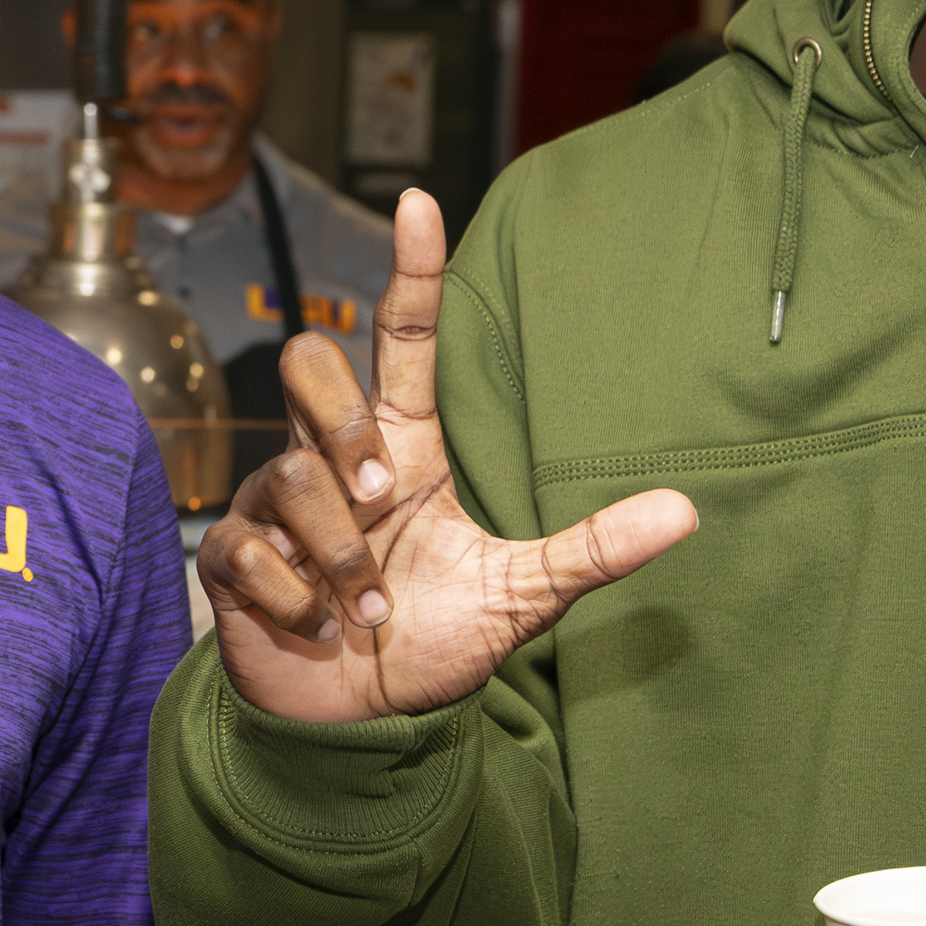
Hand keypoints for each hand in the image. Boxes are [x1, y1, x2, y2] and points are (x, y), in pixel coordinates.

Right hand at [197, 189, 697, 722]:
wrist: (360, 723)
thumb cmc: (434, 642)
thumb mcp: (523, 595)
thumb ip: (593, 550)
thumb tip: (688, 510)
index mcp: (404, 451)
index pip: (403, 342)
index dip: (411, 273)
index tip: (420, 202)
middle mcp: (337, 464)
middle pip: (310, 366)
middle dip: (342, 424)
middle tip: (380, 494)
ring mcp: (278, 507)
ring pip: (291, 475)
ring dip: (341, 557)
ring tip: (367, 609)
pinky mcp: (236, 558)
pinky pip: (248, 548)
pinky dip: (295, 599)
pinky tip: (318, 626)